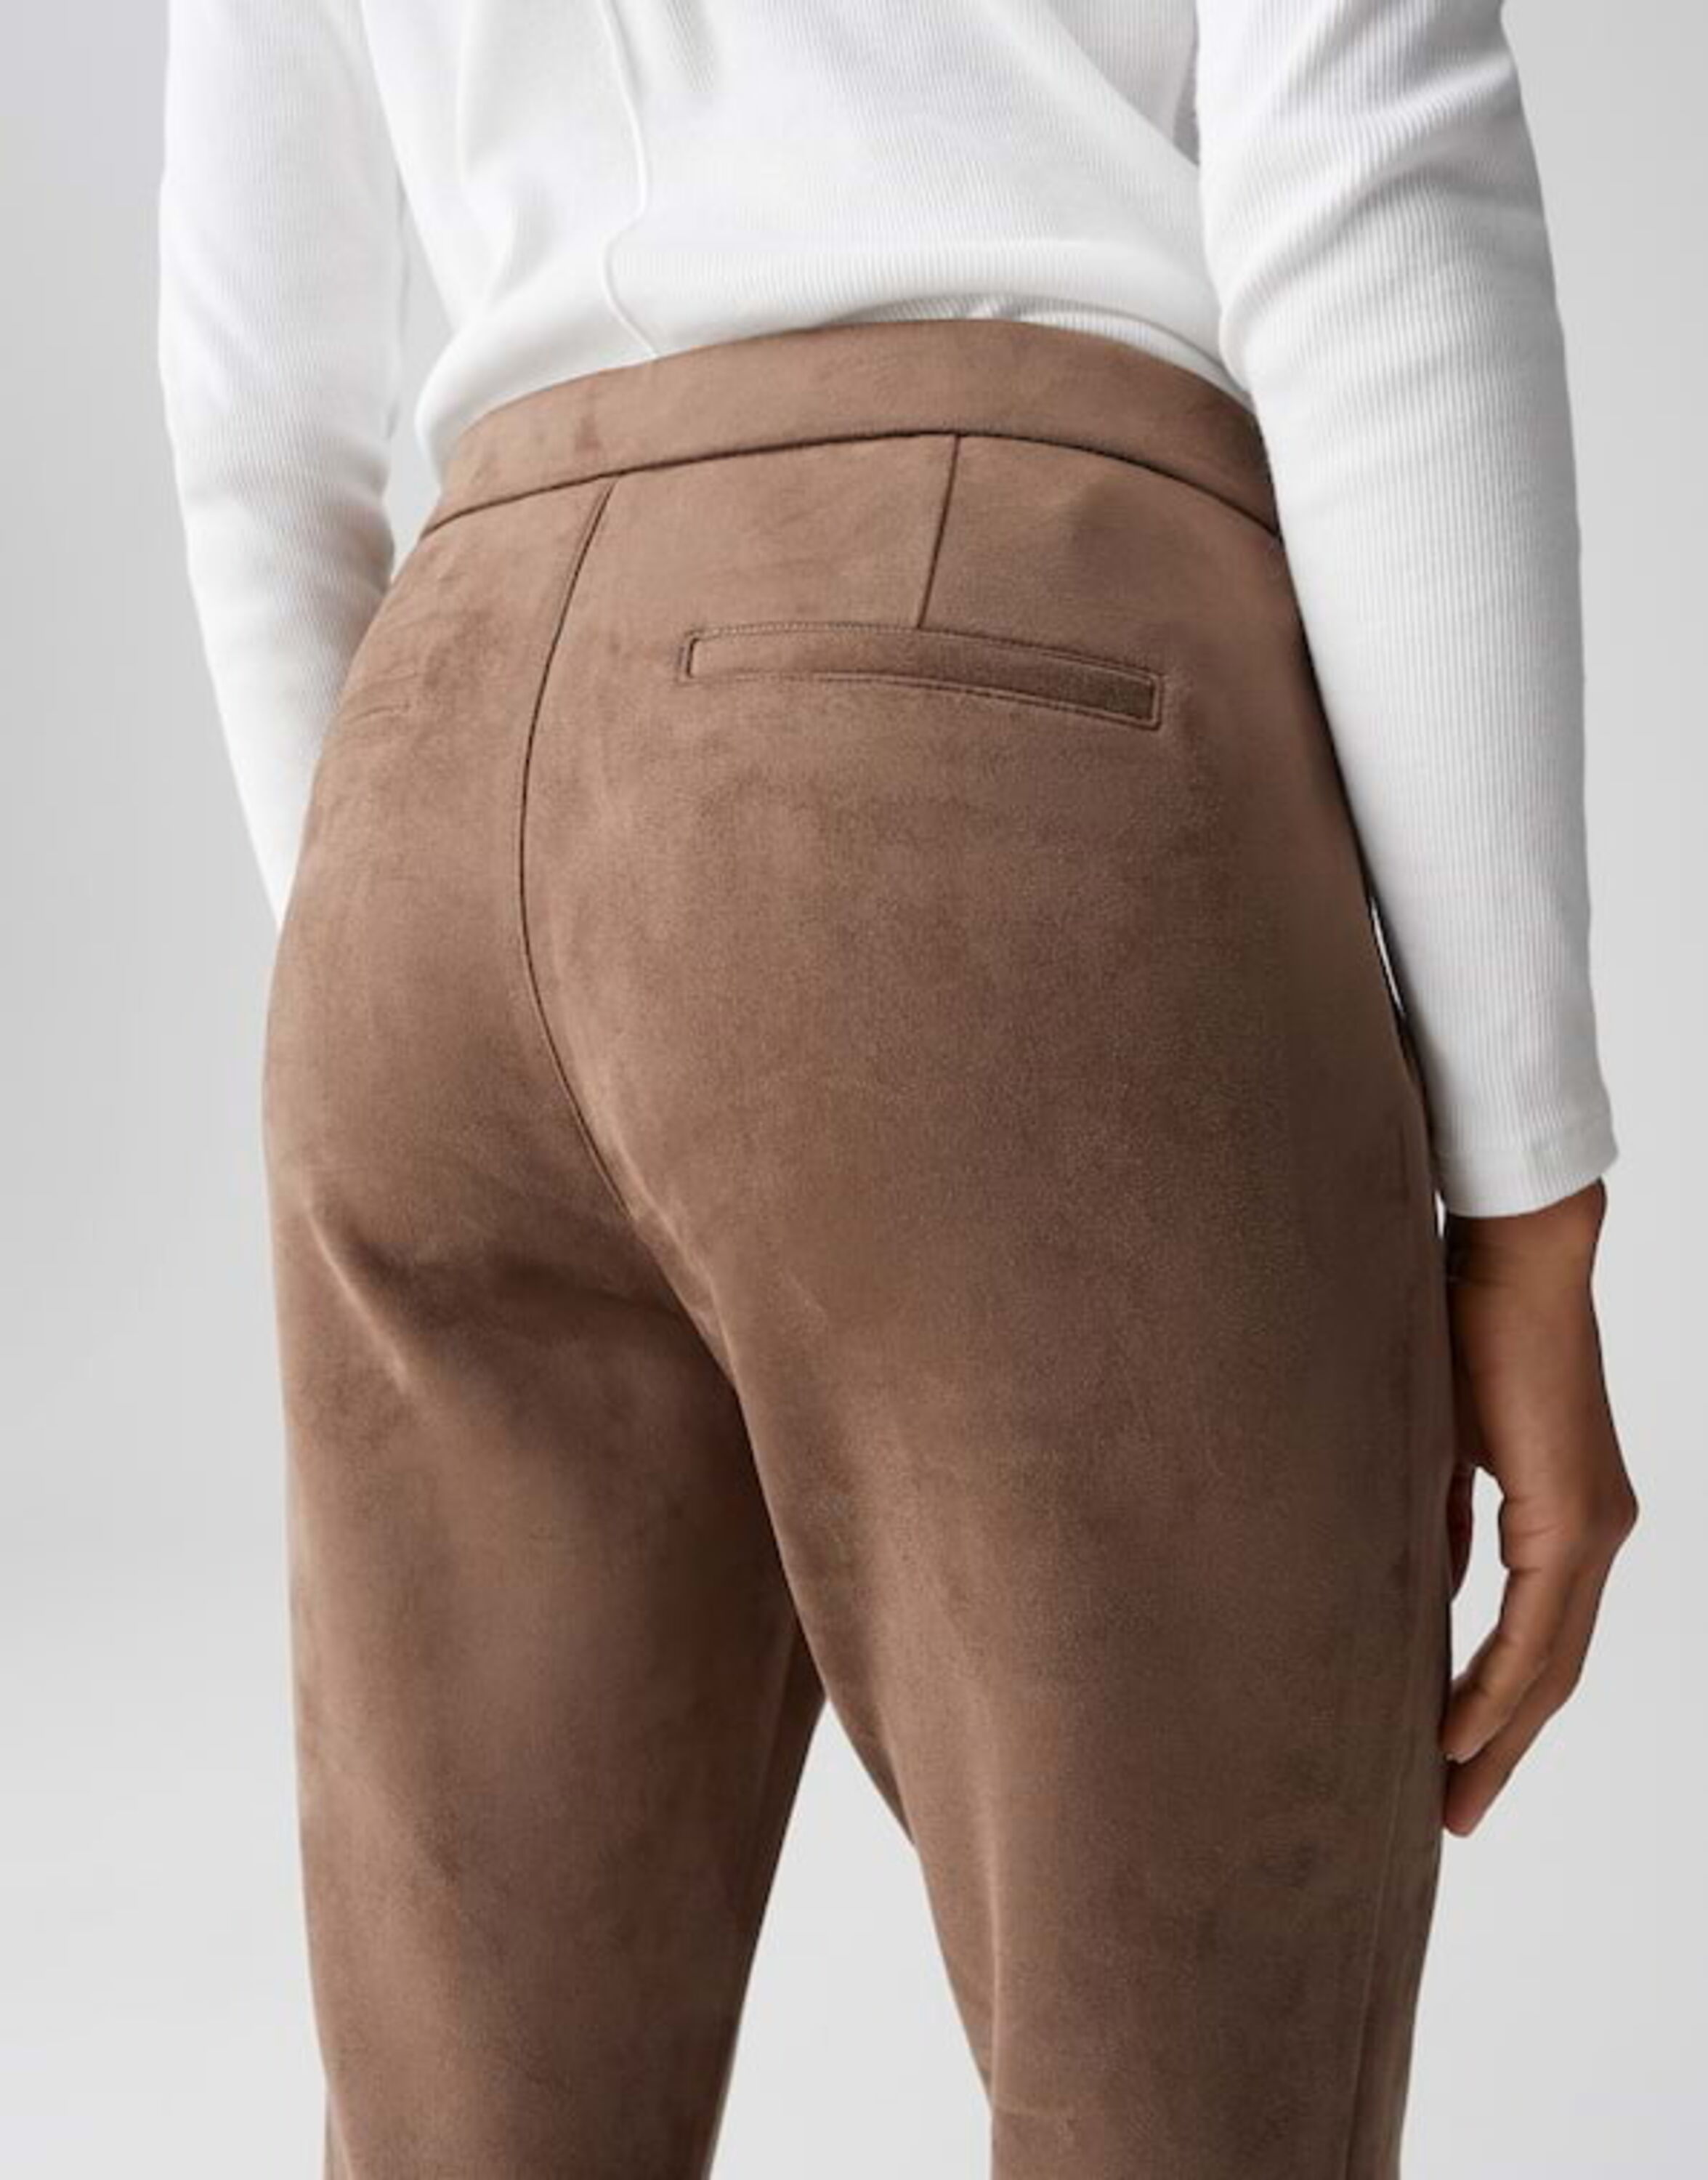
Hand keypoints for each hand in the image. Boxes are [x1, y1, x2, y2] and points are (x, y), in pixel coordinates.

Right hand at [1438, 1178, 1637, 1835]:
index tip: (1448, 1759)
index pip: (1539, 1641)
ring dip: (1498, 1736)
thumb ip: (1448, 1522)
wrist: (1514, 1259)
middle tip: (1454, 1814)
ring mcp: (1593, 1529)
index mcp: (1571, 1518)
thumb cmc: (1470, 1330)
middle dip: (1501, 1750)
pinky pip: (1535, 1626)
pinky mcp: (1572, 1517)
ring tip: (1451, 1795)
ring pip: (1550, 1663)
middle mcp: (1598, 1534)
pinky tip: (1459, 1730)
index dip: (1499, 1710)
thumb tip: (1431, 1588)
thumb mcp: (1446, 1449)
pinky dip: (1497, 1685)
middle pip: (1552, 1673)